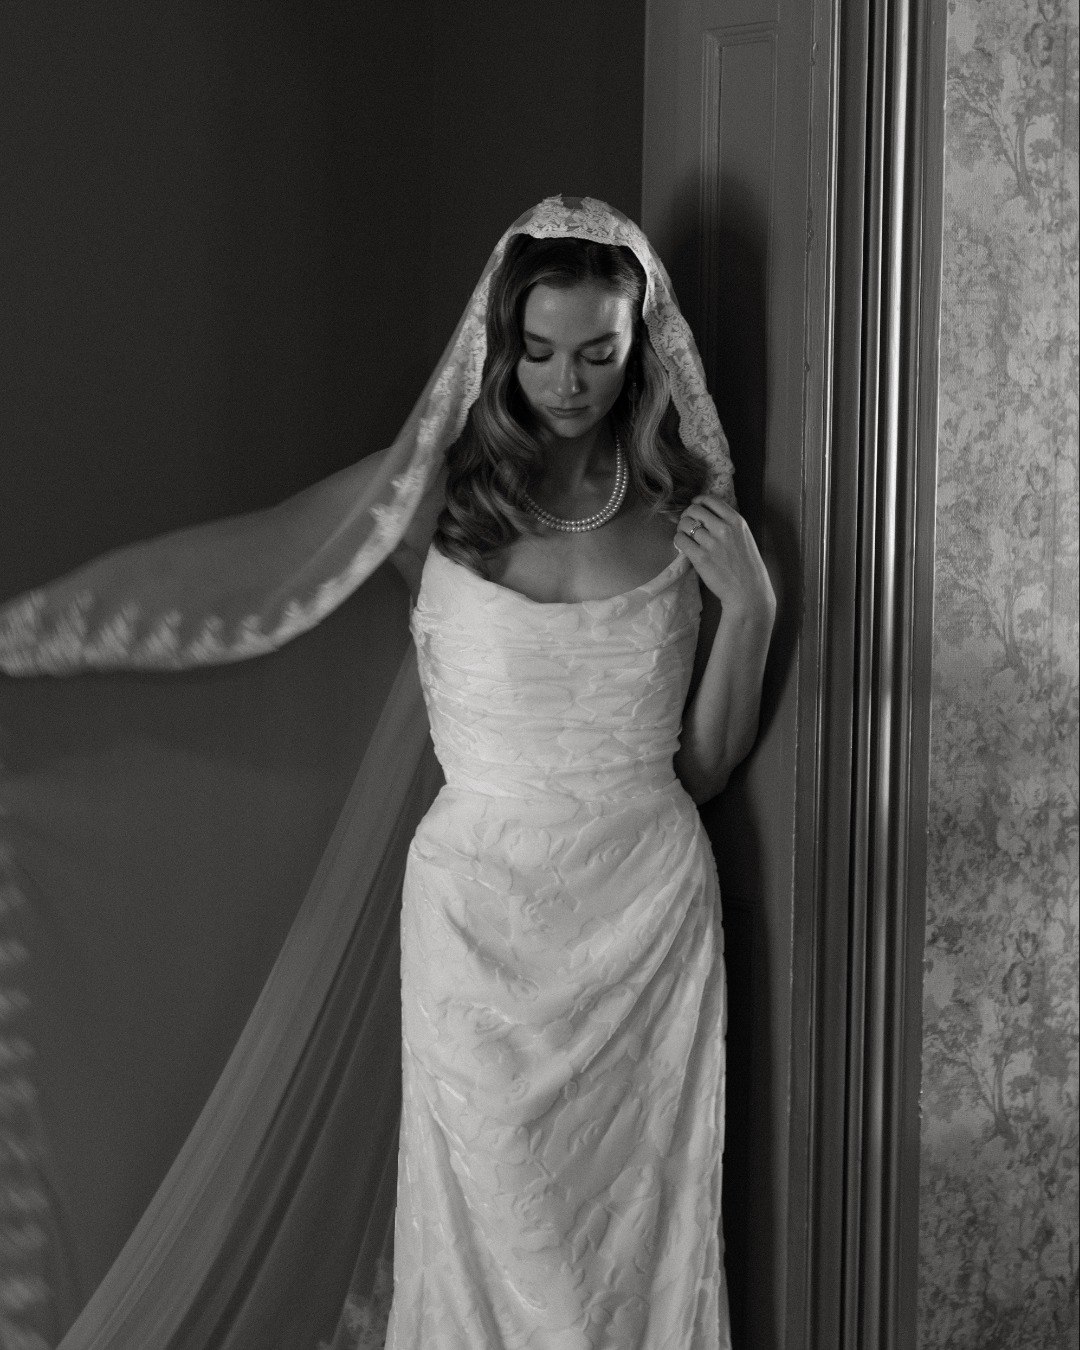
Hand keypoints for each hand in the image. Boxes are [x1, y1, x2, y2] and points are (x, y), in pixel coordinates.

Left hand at [674, 495, 775, 620]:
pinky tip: (683, 545)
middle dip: (687, 514)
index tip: (695, 505)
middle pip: (694, 510)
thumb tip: (707, 513)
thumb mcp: (744, 536)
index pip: (710, 500)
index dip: (698, 501)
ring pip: (684, 524)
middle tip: (687, 523)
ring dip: (681, 528)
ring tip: (685, 535)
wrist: (747, 590)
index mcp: (736, 521)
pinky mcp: (700, 557)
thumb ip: (728, 523)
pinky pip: (680, 539)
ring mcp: (711, 543)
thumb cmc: (746, 565)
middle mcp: (723, 528)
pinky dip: (678, 540)